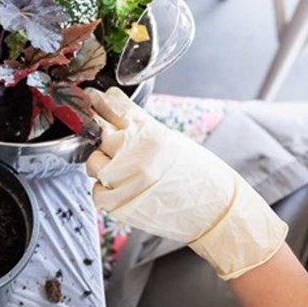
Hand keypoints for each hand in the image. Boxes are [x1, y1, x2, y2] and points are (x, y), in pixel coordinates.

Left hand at [86, 88, 286, 279]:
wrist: (214, 209)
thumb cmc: (197, 174)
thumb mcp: (170, 140)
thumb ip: (141, 129)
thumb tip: (115, 119)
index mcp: (149, 130)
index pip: (114, 106)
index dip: (100, 101)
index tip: (92, 97)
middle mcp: (134, 150)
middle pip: (97, 129)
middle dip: (93, 128)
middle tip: (93, 128)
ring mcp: (125, 177)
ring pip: (93, 161)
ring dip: (101, 164)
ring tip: (119, 170)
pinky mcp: (120, 203)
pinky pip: (96, 192)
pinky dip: (104, 191)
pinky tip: (118, 190)